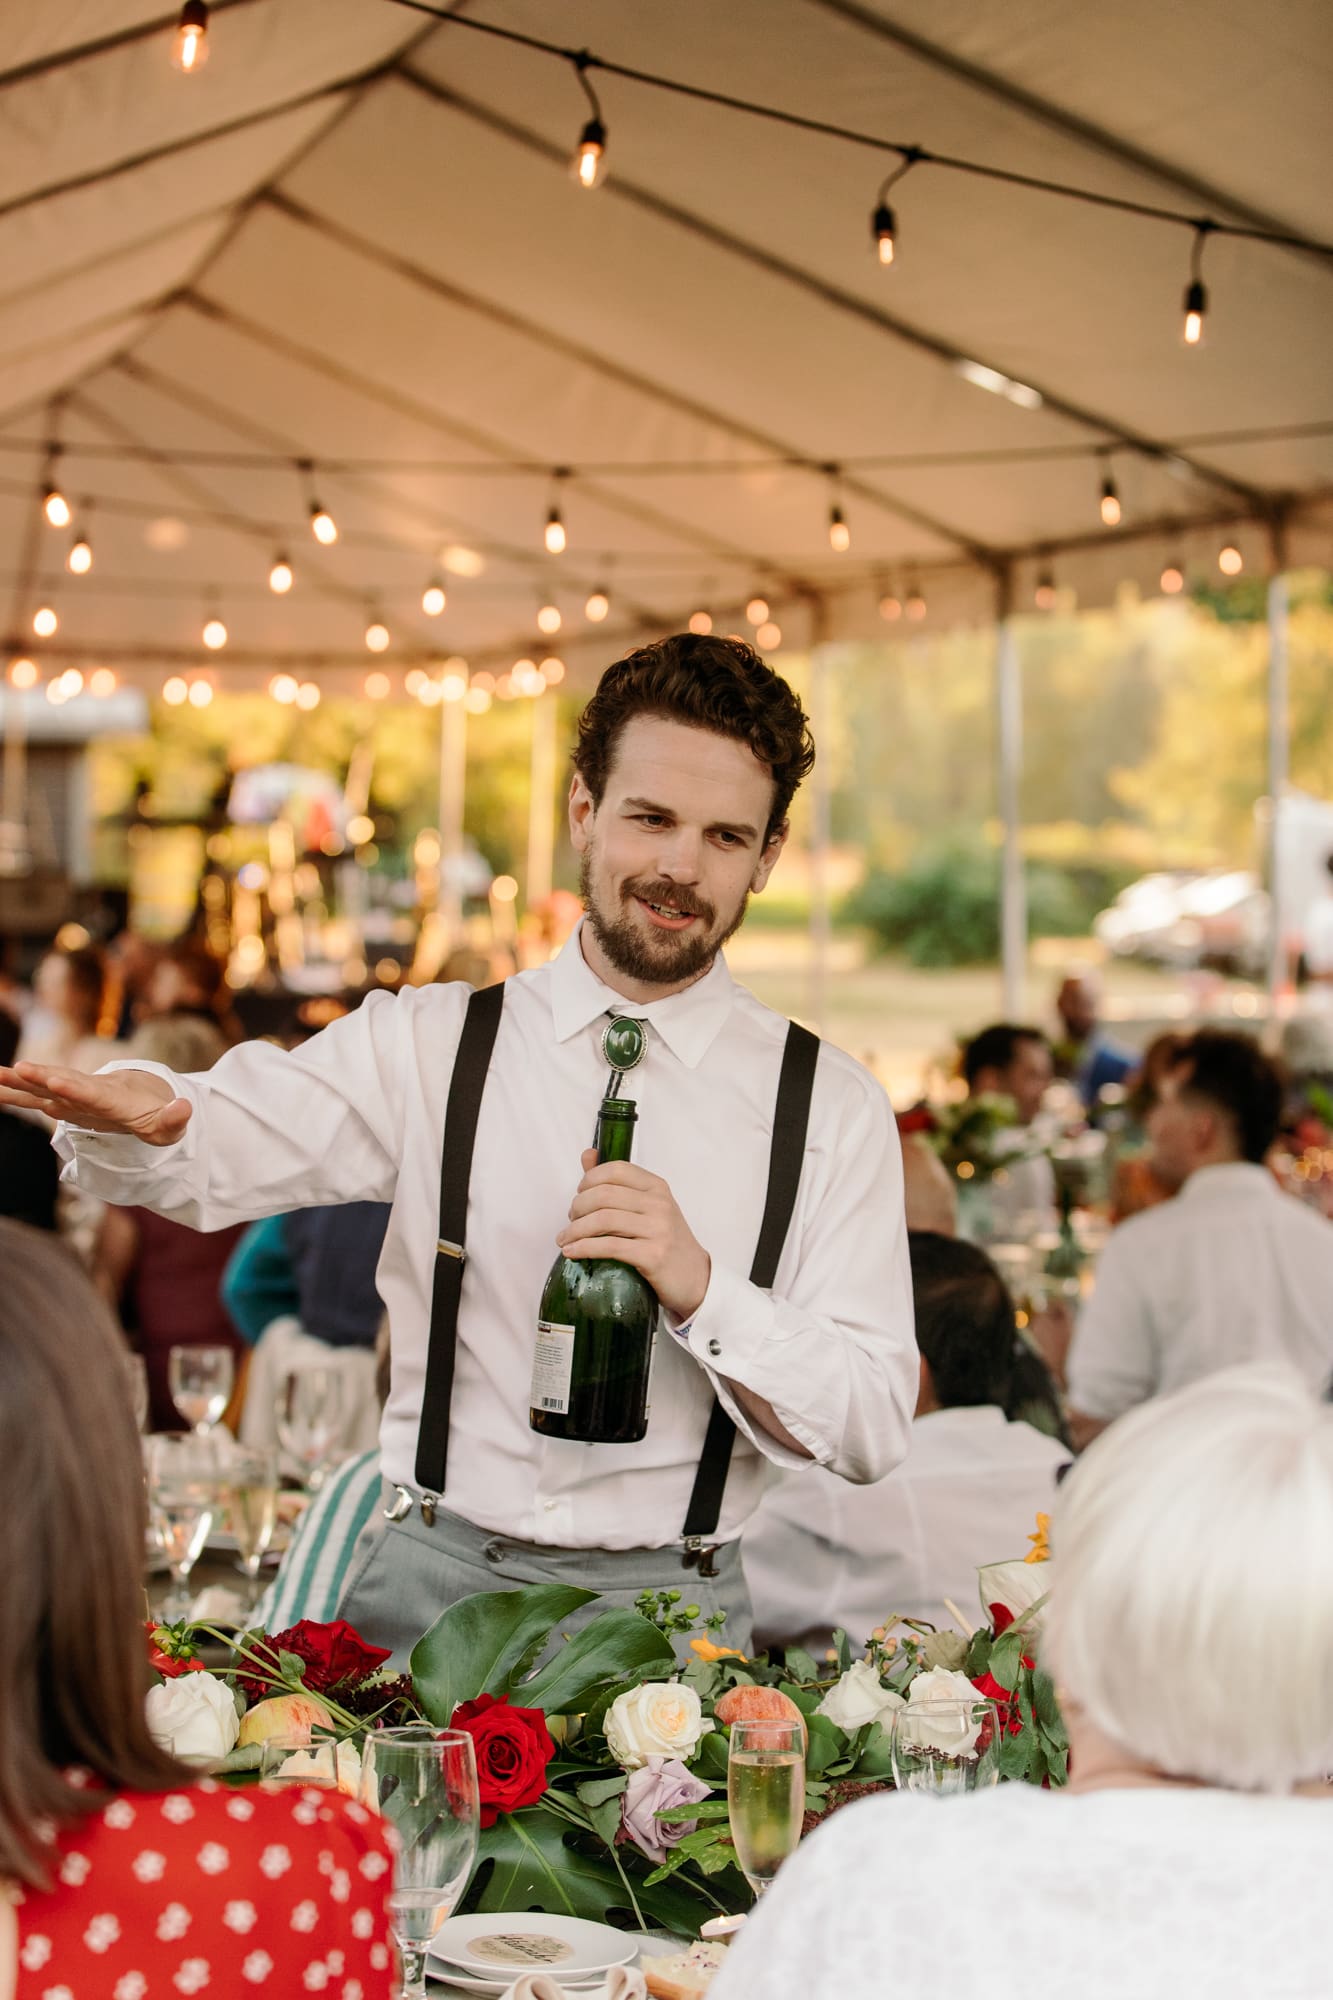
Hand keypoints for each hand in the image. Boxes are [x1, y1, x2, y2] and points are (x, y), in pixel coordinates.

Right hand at [0, 1061, 191, 1145]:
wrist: (148, 1096)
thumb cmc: (158, 1113)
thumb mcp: (172, 1123)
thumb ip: (175, 1118)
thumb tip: (184, 1109)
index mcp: (116, 1097)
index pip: (95, 1093)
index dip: (77, 1090)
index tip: (57, 1083)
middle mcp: (92, 1089)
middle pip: (64, 1082)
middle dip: (41, 1077)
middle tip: (17, 1069)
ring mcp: (76, 1094)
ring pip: (45, 1086)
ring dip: (20, 1082)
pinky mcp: (66, 1102)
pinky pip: (37, 1098)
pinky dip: (17, 1094)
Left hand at [558, 1150, 710, 1319]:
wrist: (695, 1278)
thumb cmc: (666, 1241)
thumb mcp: (648, 1207)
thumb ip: (617, 1182)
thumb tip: (588, 1155)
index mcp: (657, 1187)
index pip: (615, 1170)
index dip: (589, 1180)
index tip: (579, 1194)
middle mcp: (659, 1204)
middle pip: (604, 1195)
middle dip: (577, 1207)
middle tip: (570, 1221)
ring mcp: (658, 1230)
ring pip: (603, 1220)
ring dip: (575, 1230)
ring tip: (565, 1239)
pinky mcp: (653, 1256)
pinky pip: (609, 1247)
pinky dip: (584, 1248)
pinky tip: (572, 1252)